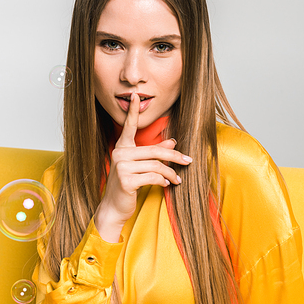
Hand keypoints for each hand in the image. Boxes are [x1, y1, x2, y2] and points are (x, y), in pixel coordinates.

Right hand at [94, 93, 191, 240]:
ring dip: (171, 173)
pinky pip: (153, 177)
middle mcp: (119, 154)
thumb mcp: (141, 168)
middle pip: (154, 150)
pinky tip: (167, 185)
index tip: (136, 95)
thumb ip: (154, 154)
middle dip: (175, 157)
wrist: (114, 208)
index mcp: (122, 148)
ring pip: (156, 165)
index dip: (133, 111)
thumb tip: (173, 142)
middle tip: (188, 161)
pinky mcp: (125, 180)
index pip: (128, 127)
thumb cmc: (127, 187)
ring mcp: (121, 167)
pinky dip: (163, 181)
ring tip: (178, 180)